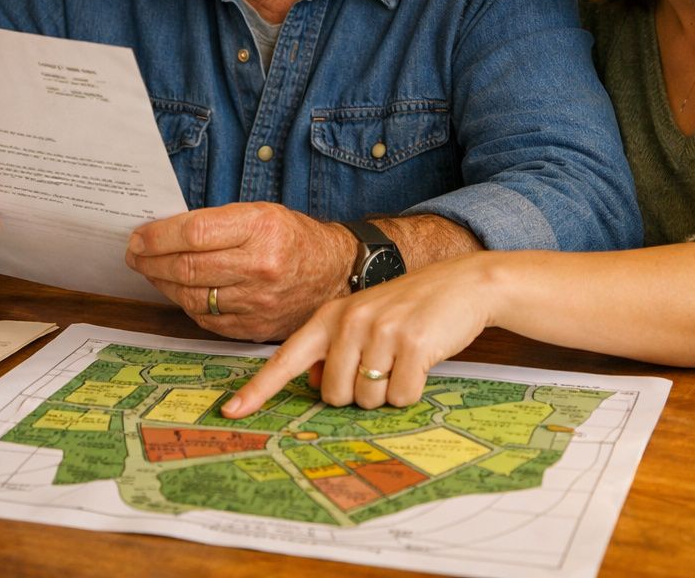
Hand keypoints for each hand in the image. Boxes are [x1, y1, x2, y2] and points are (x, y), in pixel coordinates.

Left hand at [125, 202, 354, 340]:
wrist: (334, 273)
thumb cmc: (292, 237)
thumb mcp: (261, 213)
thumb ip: (217, 222)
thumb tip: (162, 232)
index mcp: (262, 228)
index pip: (195, 232)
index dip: (158, 236)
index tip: (138, 236)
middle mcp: (261, 267)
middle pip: (188, 266)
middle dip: (151, 260)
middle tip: (135, 254)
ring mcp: (258, 302)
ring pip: (190, 296)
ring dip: (162, 283)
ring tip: (151, 270)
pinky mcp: (254, 327)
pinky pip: (205, 318)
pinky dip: (184, 303)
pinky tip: (177, 290)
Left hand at [221, 253, 496, 416]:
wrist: (463, 284)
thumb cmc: (411, 308)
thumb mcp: (364, 318)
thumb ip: (335, 348)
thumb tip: (315, 385)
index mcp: (331, 317)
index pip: (285, 358)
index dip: (258, 389)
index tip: (231, 411)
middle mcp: (350, 322)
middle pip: (333, 395)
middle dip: (358, 393)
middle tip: (381, 366)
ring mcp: (380, 332)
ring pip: (367, 400)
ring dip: (387, 392)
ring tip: (403, 360)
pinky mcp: (412, 345)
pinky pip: (401, 397)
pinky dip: (413, 391)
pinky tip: (422, 363)